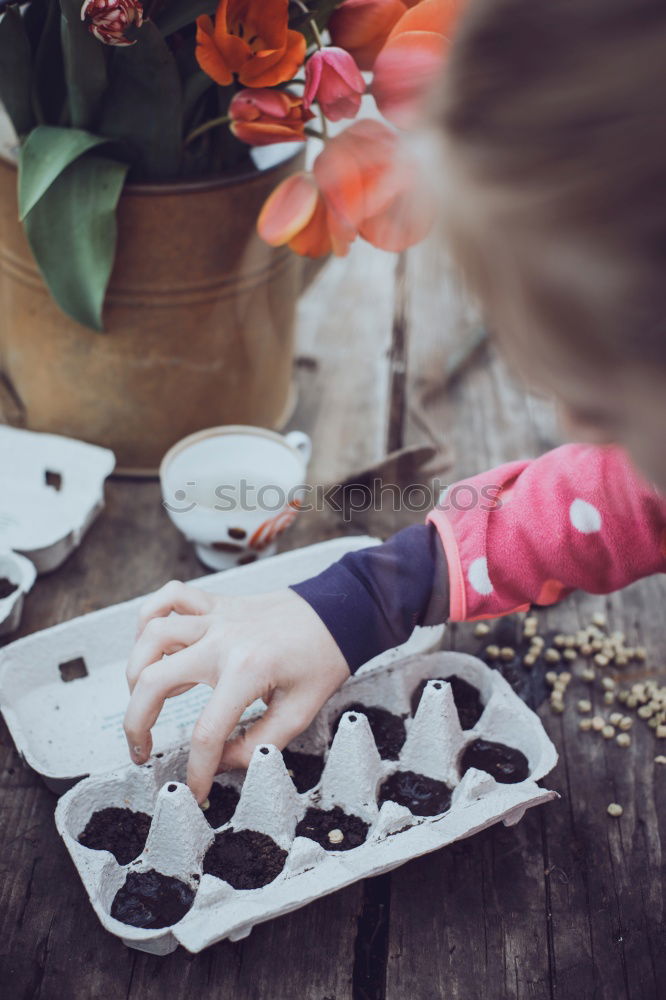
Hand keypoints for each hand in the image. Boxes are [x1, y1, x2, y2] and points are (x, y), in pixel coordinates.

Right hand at [123, 582, 349, 802]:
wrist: (341, 611)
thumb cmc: (324, 658)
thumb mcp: (301, 712)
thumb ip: (259, 744)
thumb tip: (221, 763)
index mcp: (247, 670)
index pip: (206, 732)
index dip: (197, 769)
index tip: (196, 789)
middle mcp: (222, 640)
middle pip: (154, 680)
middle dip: (136, 724)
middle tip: (140, 750)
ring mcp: (216, 618)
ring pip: (151, 636)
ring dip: (135, 671)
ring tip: (142, 699)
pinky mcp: (217, 604)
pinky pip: (169, 598)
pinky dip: (149, 616)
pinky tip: (149, 643)